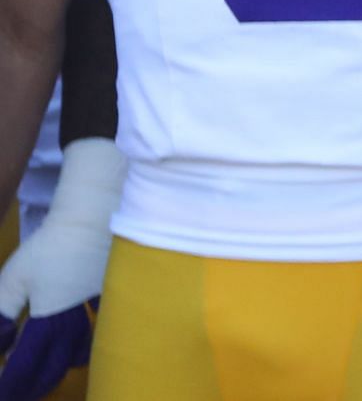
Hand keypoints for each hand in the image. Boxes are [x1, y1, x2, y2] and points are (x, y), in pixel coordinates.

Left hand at [0, 140, 121, 400]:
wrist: (95, 215)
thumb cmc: (52, 244)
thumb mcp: (15, 277)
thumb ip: (4, 310)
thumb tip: (2, 340)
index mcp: (51, 318)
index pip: (27, 359)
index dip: (13, 378)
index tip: (3, 390)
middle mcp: (77, 319)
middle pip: (60, 360)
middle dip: (41, 377)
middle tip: (26, 387)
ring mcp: (100, 306)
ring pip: (87, 345)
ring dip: (70, 359)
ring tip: (59, 364)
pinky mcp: (114, 291)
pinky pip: (105, 321)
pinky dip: (95, 331)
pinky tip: (91, 328)